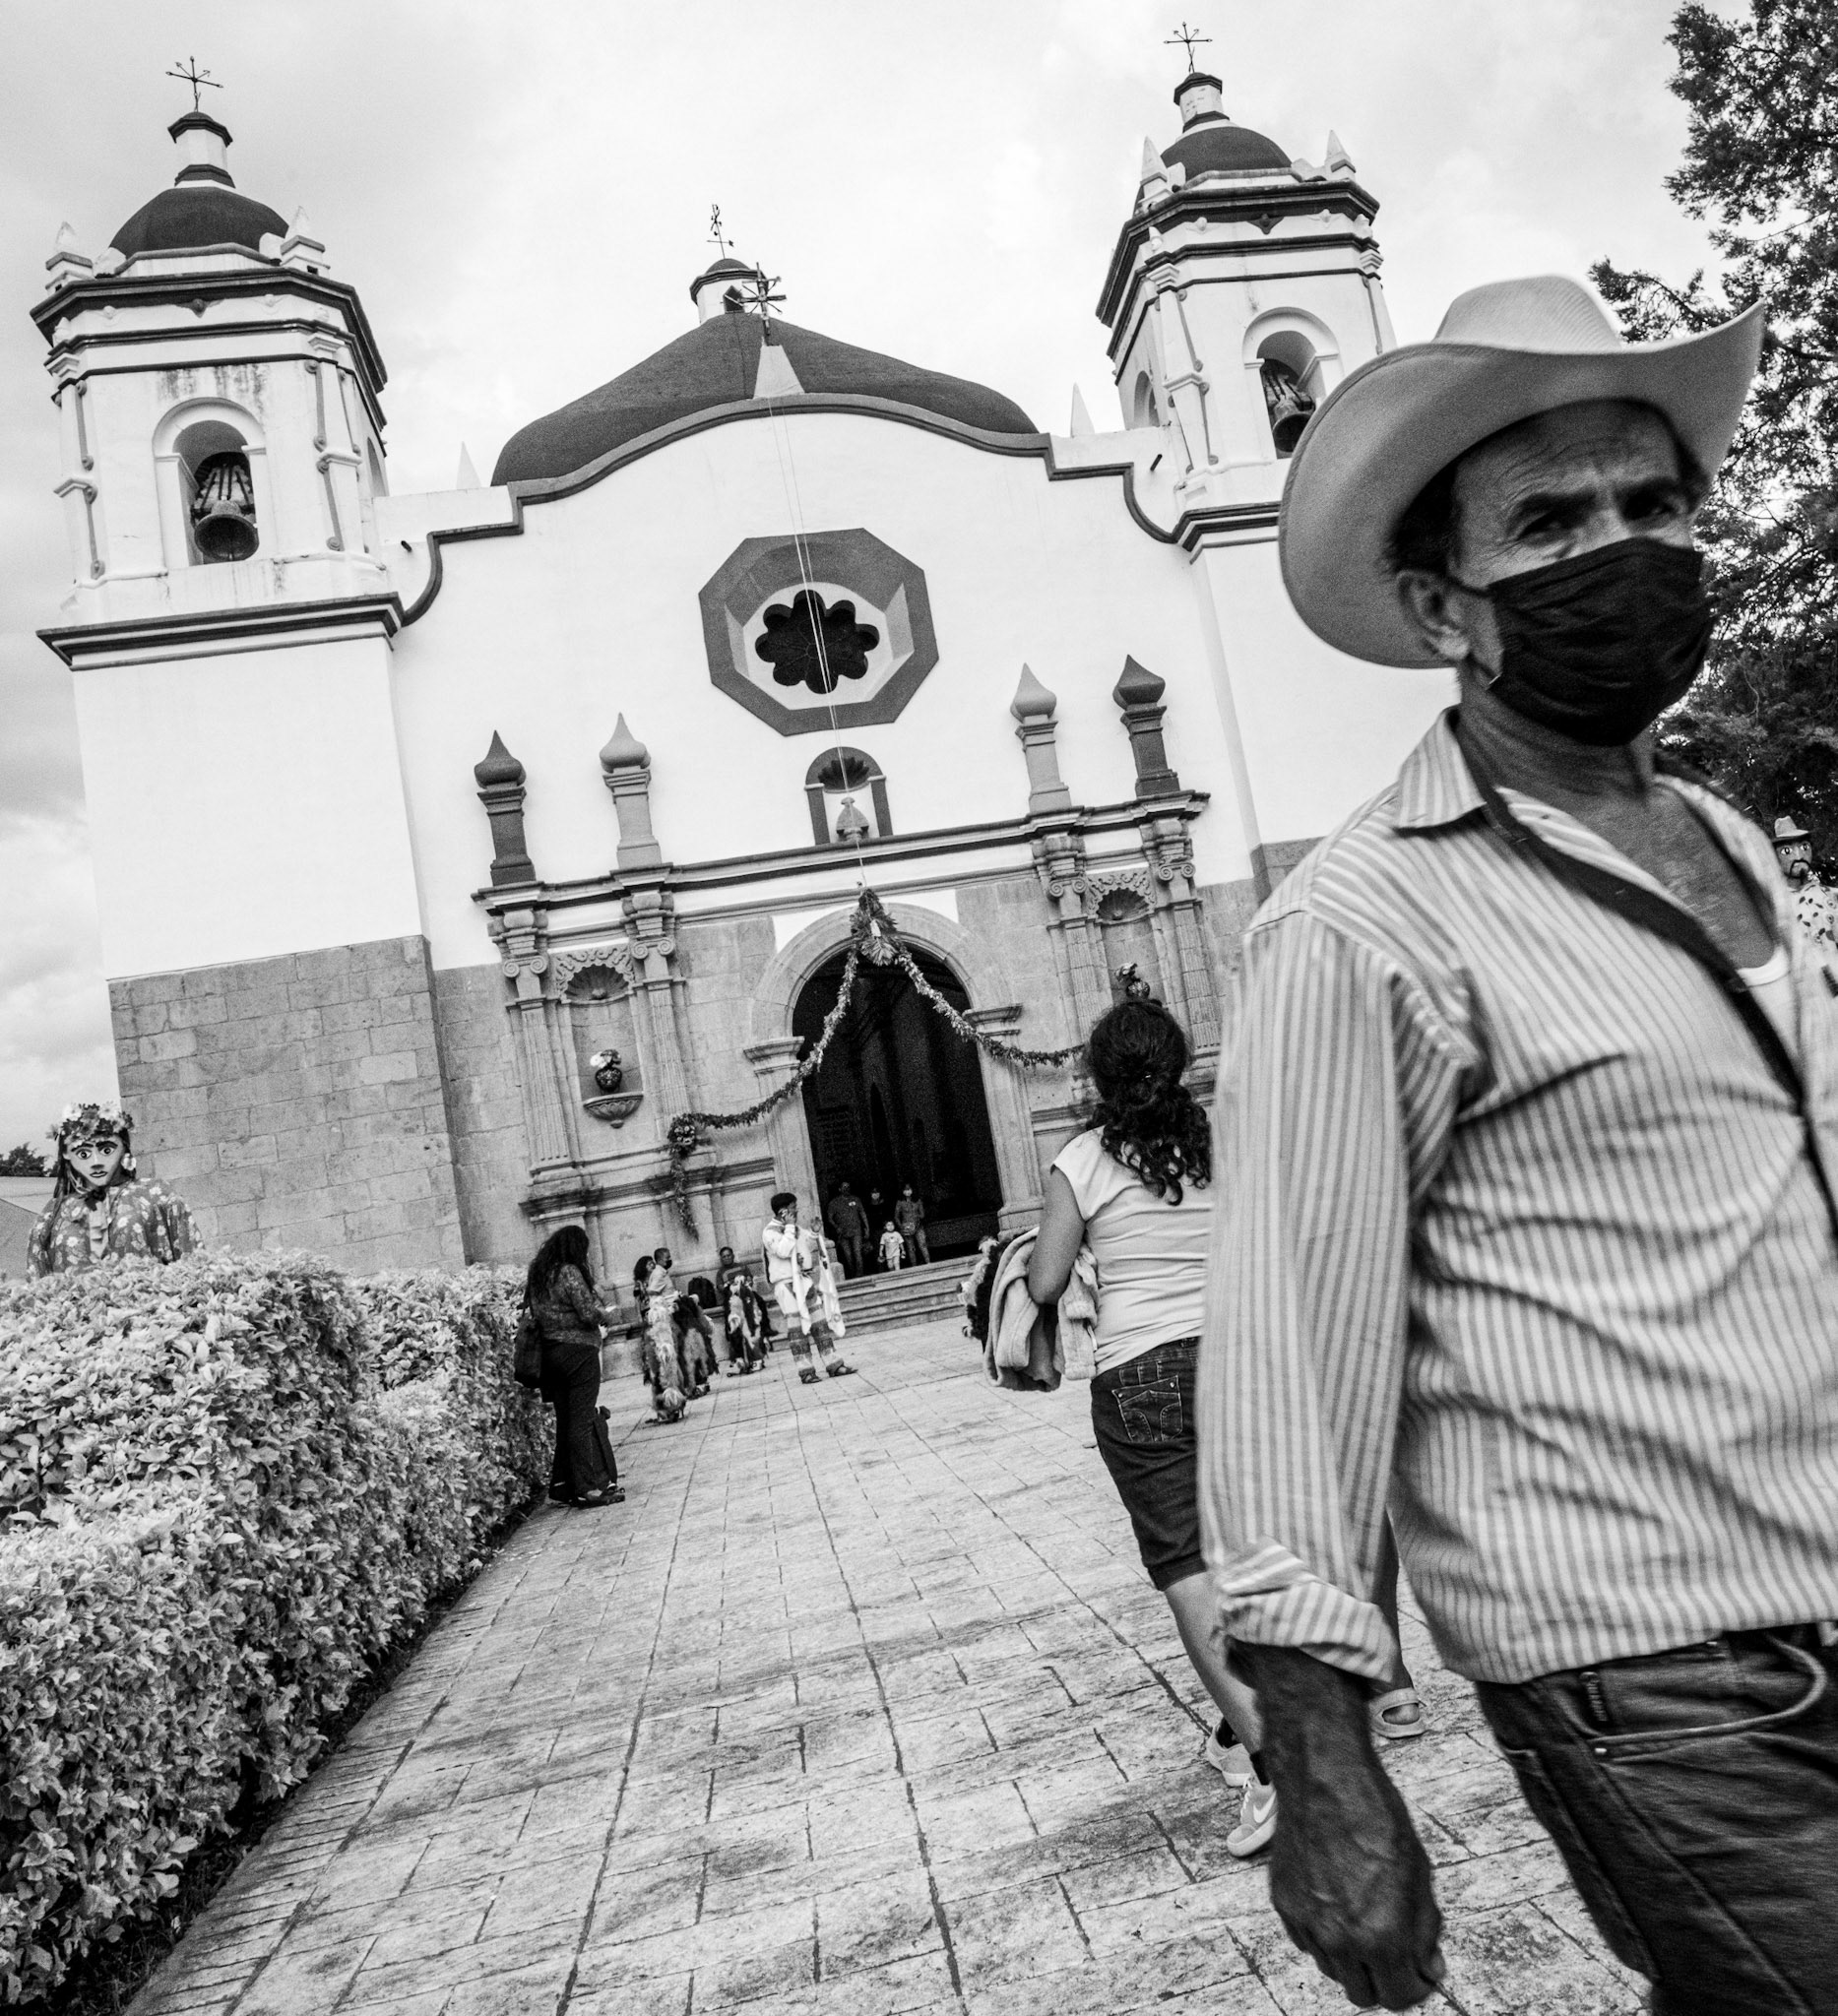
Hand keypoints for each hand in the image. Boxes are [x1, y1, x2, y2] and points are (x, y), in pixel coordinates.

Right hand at [1246, 1647, 1445, 2008]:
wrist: (1324, 1777)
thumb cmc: (1377, 1817)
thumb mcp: (1419, 1874)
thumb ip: (1425, 1929)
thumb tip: (1429, 1966)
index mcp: (1381, 1936)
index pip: (1401, 1998)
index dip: (1416, 1985)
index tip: (1419, 1968)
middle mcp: (1340, 1940)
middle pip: (1364, 1995)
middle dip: (1383, 1978)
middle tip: (1392, 1948)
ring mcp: (1307, 1923)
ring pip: (1333, 1969)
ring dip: (1351, 1957)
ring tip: (1362, 1915)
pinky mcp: (1283, 1904)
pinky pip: (1307, 1940)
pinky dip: (1323, 1932)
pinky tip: (1335, 1897)